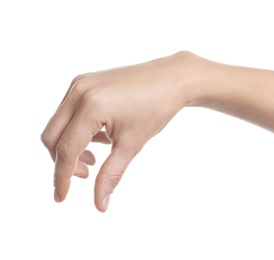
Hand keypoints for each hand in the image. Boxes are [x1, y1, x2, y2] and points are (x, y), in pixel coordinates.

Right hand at [41, 51, 196, 211]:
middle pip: (52, 136)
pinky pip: (68, 111)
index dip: (61, 177)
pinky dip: (77, 130)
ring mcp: (80, 83)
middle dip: (63, 162)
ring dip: (70, 146)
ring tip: (97, 155)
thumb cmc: (156, 108)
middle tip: (86, 174)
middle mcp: (79, 92)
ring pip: (58, 124)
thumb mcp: (132, 144)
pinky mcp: (84, 81)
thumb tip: (100, 205)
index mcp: (91, 107)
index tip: (61, 197)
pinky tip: (100, 136)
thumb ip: (111, 175)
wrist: (170, 79)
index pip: (66, 149)